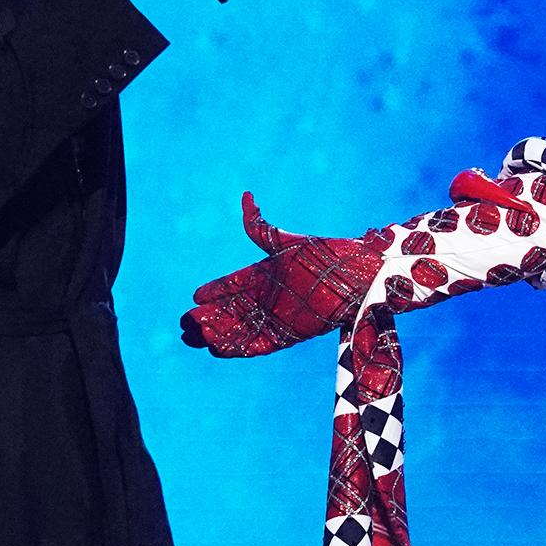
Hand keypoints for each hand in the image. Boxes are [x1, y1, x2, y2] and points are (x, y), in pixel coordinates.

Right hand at [181, 194, 381, 356]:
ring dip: (220, 334)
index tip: (194, 298)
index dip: (214, 291)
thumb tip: (246, 196)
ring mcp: (280, 317)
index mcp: (265, 274)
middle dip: (209, 318)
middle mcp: (269, 298)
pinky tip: (220, 350)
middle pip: (232, 311)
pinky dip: (241, 347)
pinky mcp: (293, 334)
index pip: (232, 284)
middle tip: (186, 324)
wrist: (359, 275)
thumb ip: (259, 227)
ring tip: (197, 338)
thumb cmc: (327, 254)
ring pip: (242, 329)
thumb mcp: (286, 241)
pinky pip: (261, 344)